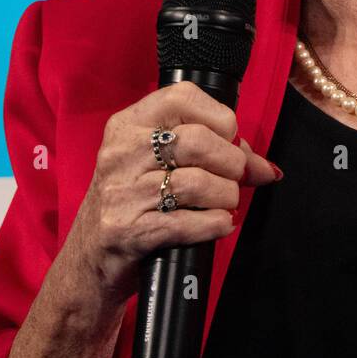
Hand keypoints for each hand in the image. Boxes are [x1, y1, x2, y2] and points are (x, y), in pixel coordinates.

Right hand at [63, 80, 280, 309]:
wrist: (91, 260)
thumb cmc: (134, 203)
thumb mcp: (157, 165)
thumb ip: (211, 154)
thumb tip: (266, 169)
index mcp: (128, 124)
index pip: (183, 97)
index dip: (220, 119)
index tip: (228, 140)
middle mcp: (120, 153)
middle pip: (198, 142)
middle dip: (231, 164)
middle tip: (233, 179)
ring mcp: (121, 193)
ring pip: (198, 183)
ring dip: (225, 197)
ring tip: (222, 204)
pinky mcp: (128, 232)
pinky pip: (188, 223)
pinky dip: (215, 225)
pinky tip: (217, 224)